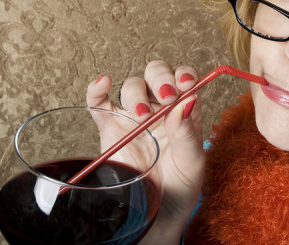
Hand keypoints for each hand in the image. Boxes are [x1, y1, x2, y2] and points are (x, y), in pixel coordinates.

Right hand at [87, 60, 204, 240]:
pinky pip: (99, 104)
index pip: (185, 78)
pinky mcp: (110, 127)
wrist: (157, 214)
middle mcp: (159, 106)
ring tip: (143, 116)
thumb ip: (188, 132)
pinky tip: (103, 82)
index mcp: (184, 109)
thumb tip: (188, 100)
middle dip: (161, 79)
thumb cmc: (181, 186)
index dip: (184, 74)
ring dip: (137, 93)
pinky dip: (96, 90)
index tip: (186, 84)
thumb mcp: (191, 161)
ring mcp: (133, 115)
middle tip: (166, 97)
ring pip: (132, 86)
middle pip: (156, 74)